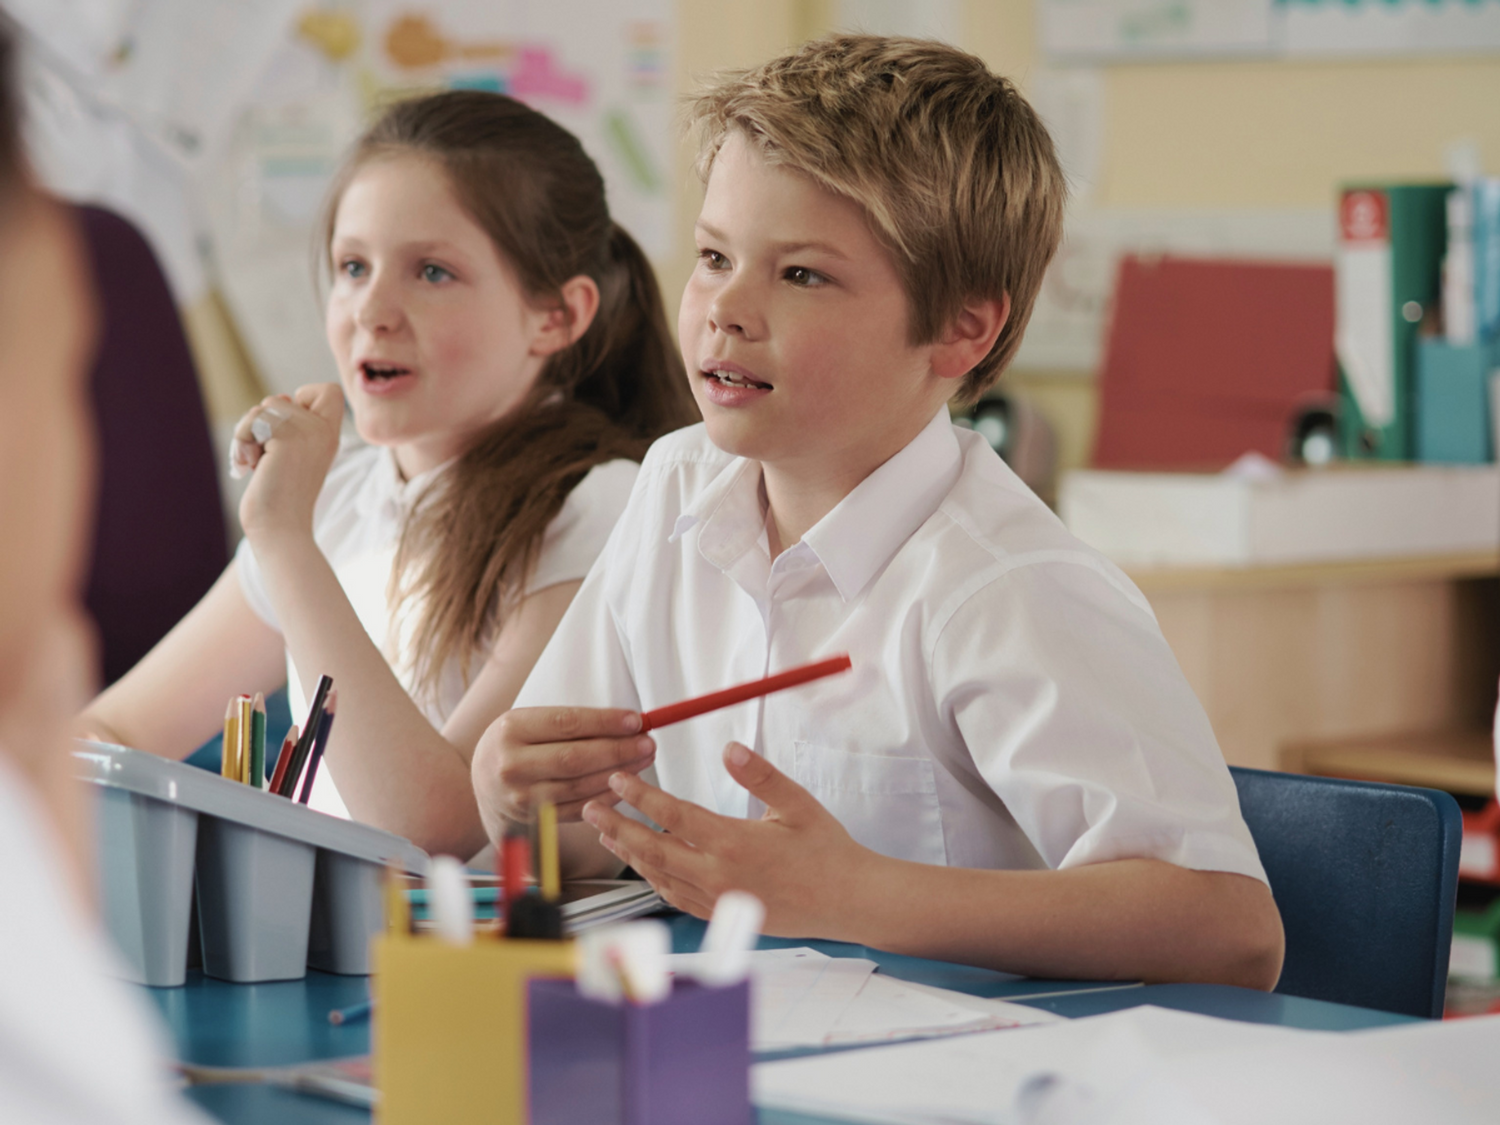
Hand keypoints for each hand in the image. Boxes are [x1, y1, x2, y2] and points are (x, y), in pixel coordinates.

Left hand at [236, 384, 343, 546]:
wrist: (279, 527)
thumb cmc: (280, 495)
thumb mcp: (292, 453)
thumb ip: (291, 424)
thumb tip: (281, 398)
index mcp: (329, 435)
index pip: (329, 391)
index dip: (305, 397)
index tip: (292, 429)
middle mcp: (323, 431)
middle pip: (280, 398)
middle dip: (262, 425)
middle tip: (267, 456)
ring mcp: (307, 433)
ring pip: (263, 408)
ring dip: (249, 434)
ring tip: (259, 463)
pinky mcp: (286, 440)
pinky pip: (253, 421)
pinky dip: (243, 441)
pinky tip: (251, 466)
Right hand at [471, 706, 656, 837]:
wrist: (483, 783)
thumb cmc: (516, 744)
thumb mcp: (530, 721)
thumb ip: (573, 722)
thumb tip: (628, 722)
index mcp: (511, 729)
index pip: (567, 723)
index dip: (606, 722)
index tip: (636, 720)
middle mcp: (512, 765)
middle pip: (575, 758)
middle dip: (619, 750)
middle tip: (648, 743)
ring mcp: (521, 797)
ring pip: (580, 786)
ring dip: (619, 774)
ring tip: (643, 760)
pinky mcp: (534, 820)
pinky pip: (578, 809)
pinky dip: (606, 797)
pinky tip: (626, 786)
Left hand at [582, 742, 880, 937]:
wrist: (847, 901)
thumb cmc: (827, 852)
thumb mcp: (797, 804)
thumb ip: (760, 775)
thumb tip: (730, 748)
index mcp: (734, 844)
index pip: (673, 815)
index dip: (641, 796)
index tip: (618, 780)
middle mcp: (718, 876)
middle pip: (652, 849)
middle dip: (618, 825)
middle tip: (592, 807)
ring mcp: (718, 900)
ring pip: (659, 876)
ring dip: (630, 853)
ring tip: (609, 833)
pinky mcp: (723, 915)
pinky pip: (676, 897)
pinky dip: (654, 878)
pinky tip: (646, 865)